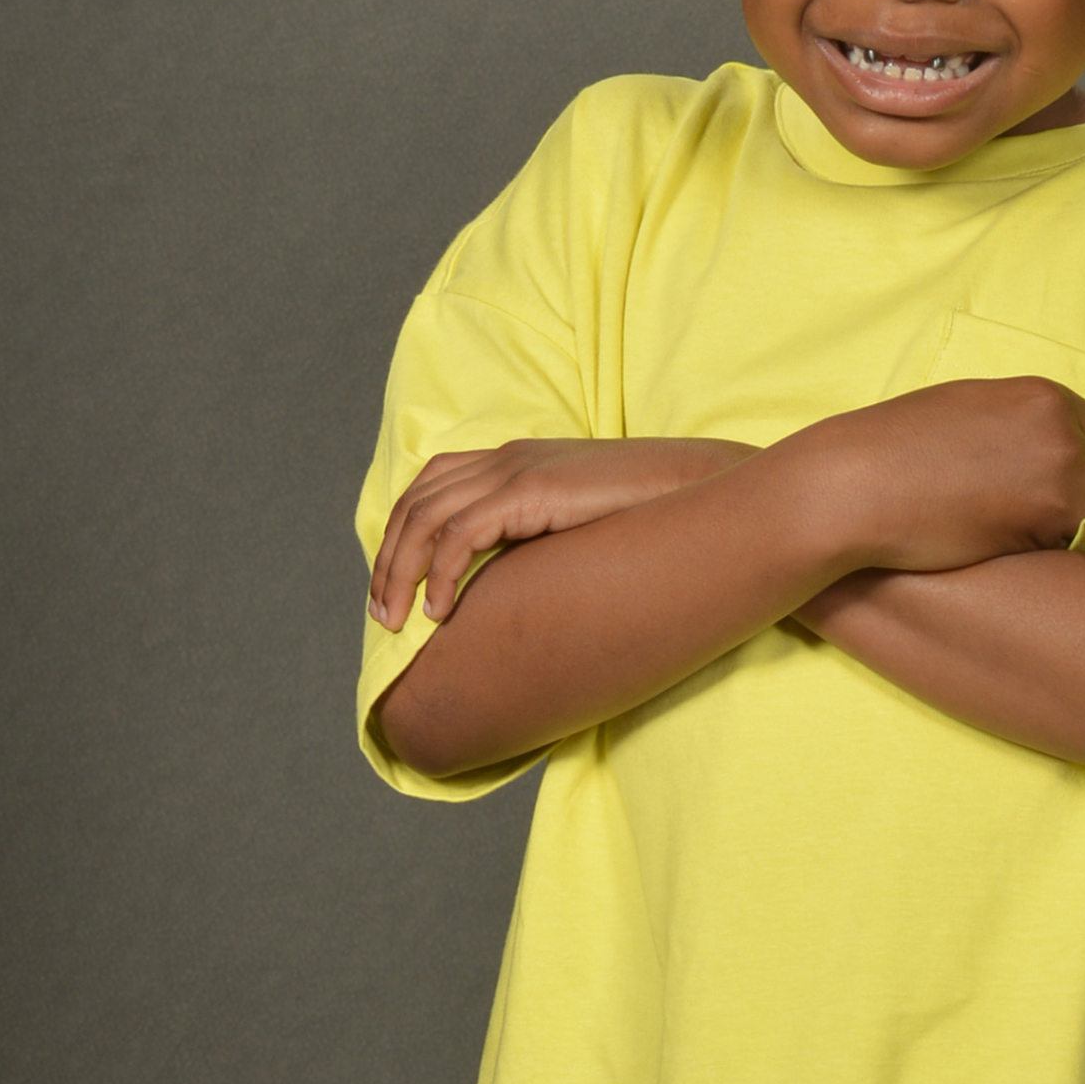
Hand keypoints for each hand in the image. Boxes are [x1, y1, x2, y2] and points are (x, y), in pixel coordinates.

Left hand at [368, 436, 755, 628]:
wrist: (701, 486)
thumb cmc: (653, 517)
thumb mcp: (583, 526)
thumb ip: (545, 542)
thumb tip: (521, 591)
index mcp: (514, 461)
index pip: (429, 490)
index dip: (400, 539)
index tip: (393, 592)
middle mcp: (505, 459)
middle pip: (415, 504)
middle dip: (387, 563)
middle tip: (383, 619)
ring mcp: (516, 470)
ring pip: (425, 518)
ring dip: (400, 574)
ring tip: (397, 625)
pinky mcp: (531, 492)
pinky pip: (460, 534)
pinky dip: (439, 574)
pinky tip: (439, 612)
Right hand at [802, 377, 1084, 576]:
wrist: (854, 486)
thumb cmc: (895, 452)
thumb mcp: (967, 409)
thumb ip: (1020, 422)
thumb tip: (1047, 449)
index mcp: (1043, 397)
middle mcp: (1061, 429)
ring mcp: (1061, 473)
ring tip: (1081, 558)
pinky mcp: (1049, 520)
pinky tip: (1064, 570)